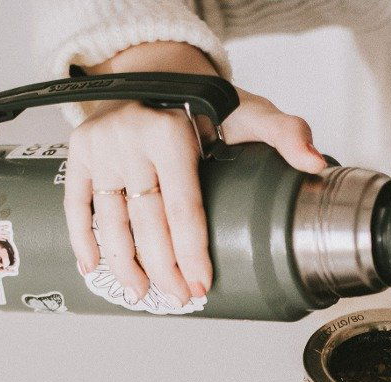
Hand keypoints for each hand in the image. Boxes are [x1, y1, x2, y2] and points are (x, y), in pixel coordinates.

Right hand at [64, 42, 325, 305]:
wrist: (156, 74)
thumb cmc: (206, 104)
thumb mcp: (250, 112)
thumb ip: (286, 133)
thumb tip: (314, 163)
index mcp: (171, 133)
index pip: (182, 208)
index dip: (191, 252)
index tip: (202, 284)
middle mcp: (131, 139)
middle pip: (146, 222)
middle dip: (163, 269)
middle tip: (181, 298)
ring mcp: (101, 148)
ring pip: (110, 220)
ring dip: (125, 264)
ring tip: (143, 293)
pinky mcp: (79, 153)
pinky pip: (76, 202)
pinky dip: (83, 238)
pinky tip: (94, 268)